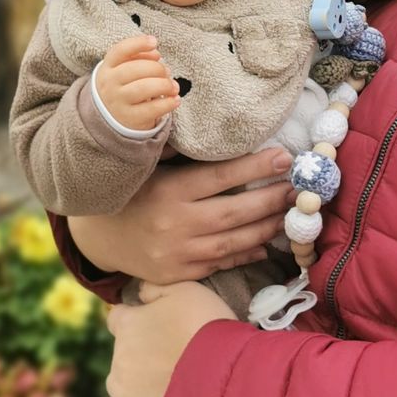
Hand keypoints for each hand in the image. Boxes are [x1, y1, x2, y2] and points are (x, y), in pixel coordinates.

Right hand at [68, 147, 295, 282]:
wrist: (96, 235)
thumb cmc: (132, 188)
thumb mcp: (150, 162)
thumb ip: (182, 145)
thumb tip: (220, 122)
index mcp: (168, 190)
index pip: (220, 177)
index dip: (256, 166)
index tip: (284, 157)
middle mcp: (173, 224)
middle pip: (234, 213)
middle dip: (272, 199)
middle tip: (299, 188)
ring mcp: (175, 254)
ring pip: (232, 242)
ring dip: (267, 228)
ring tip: (291, 213)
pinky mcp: (177, 275)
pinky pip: (220, 263)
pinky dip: (246, 253)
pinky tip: (268, 243)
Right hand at [95, 35, 179, 130]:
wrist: (111, 115)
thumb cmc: (125, 84)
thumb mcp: (125, 68)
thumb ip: (139, 57)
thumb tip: (156, 54)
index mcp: (108, 67)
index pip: (119, 51)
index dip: (138, 43)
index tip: (154, 41)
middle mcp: (109, 84)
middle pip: (136, 69)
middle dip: (158, 68)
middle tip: (167, 73)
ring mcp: (118, 102)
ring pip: (144, 88)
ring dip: (165, 85)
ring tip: (173, 87)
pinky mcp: (130, 118)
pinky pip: (152, 109)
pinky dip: (168, 103)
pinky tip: (175, 99)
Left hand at [105, 280, 235, 396]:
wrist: (218, 370)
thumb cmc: (204, 324)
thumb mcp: (186, 289)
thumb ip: (156, 287)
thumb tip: (140, 291)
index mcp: (128, 322)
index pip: (118, 317)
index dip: (136, 318)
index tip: (156, 323)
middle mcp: (118, 353)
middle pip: (123, 348)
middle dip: (142, 347)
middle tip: (173, 349)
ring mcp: (119, 385)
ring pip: (120, 378)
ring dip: (137, 375)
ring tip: (168, 376)